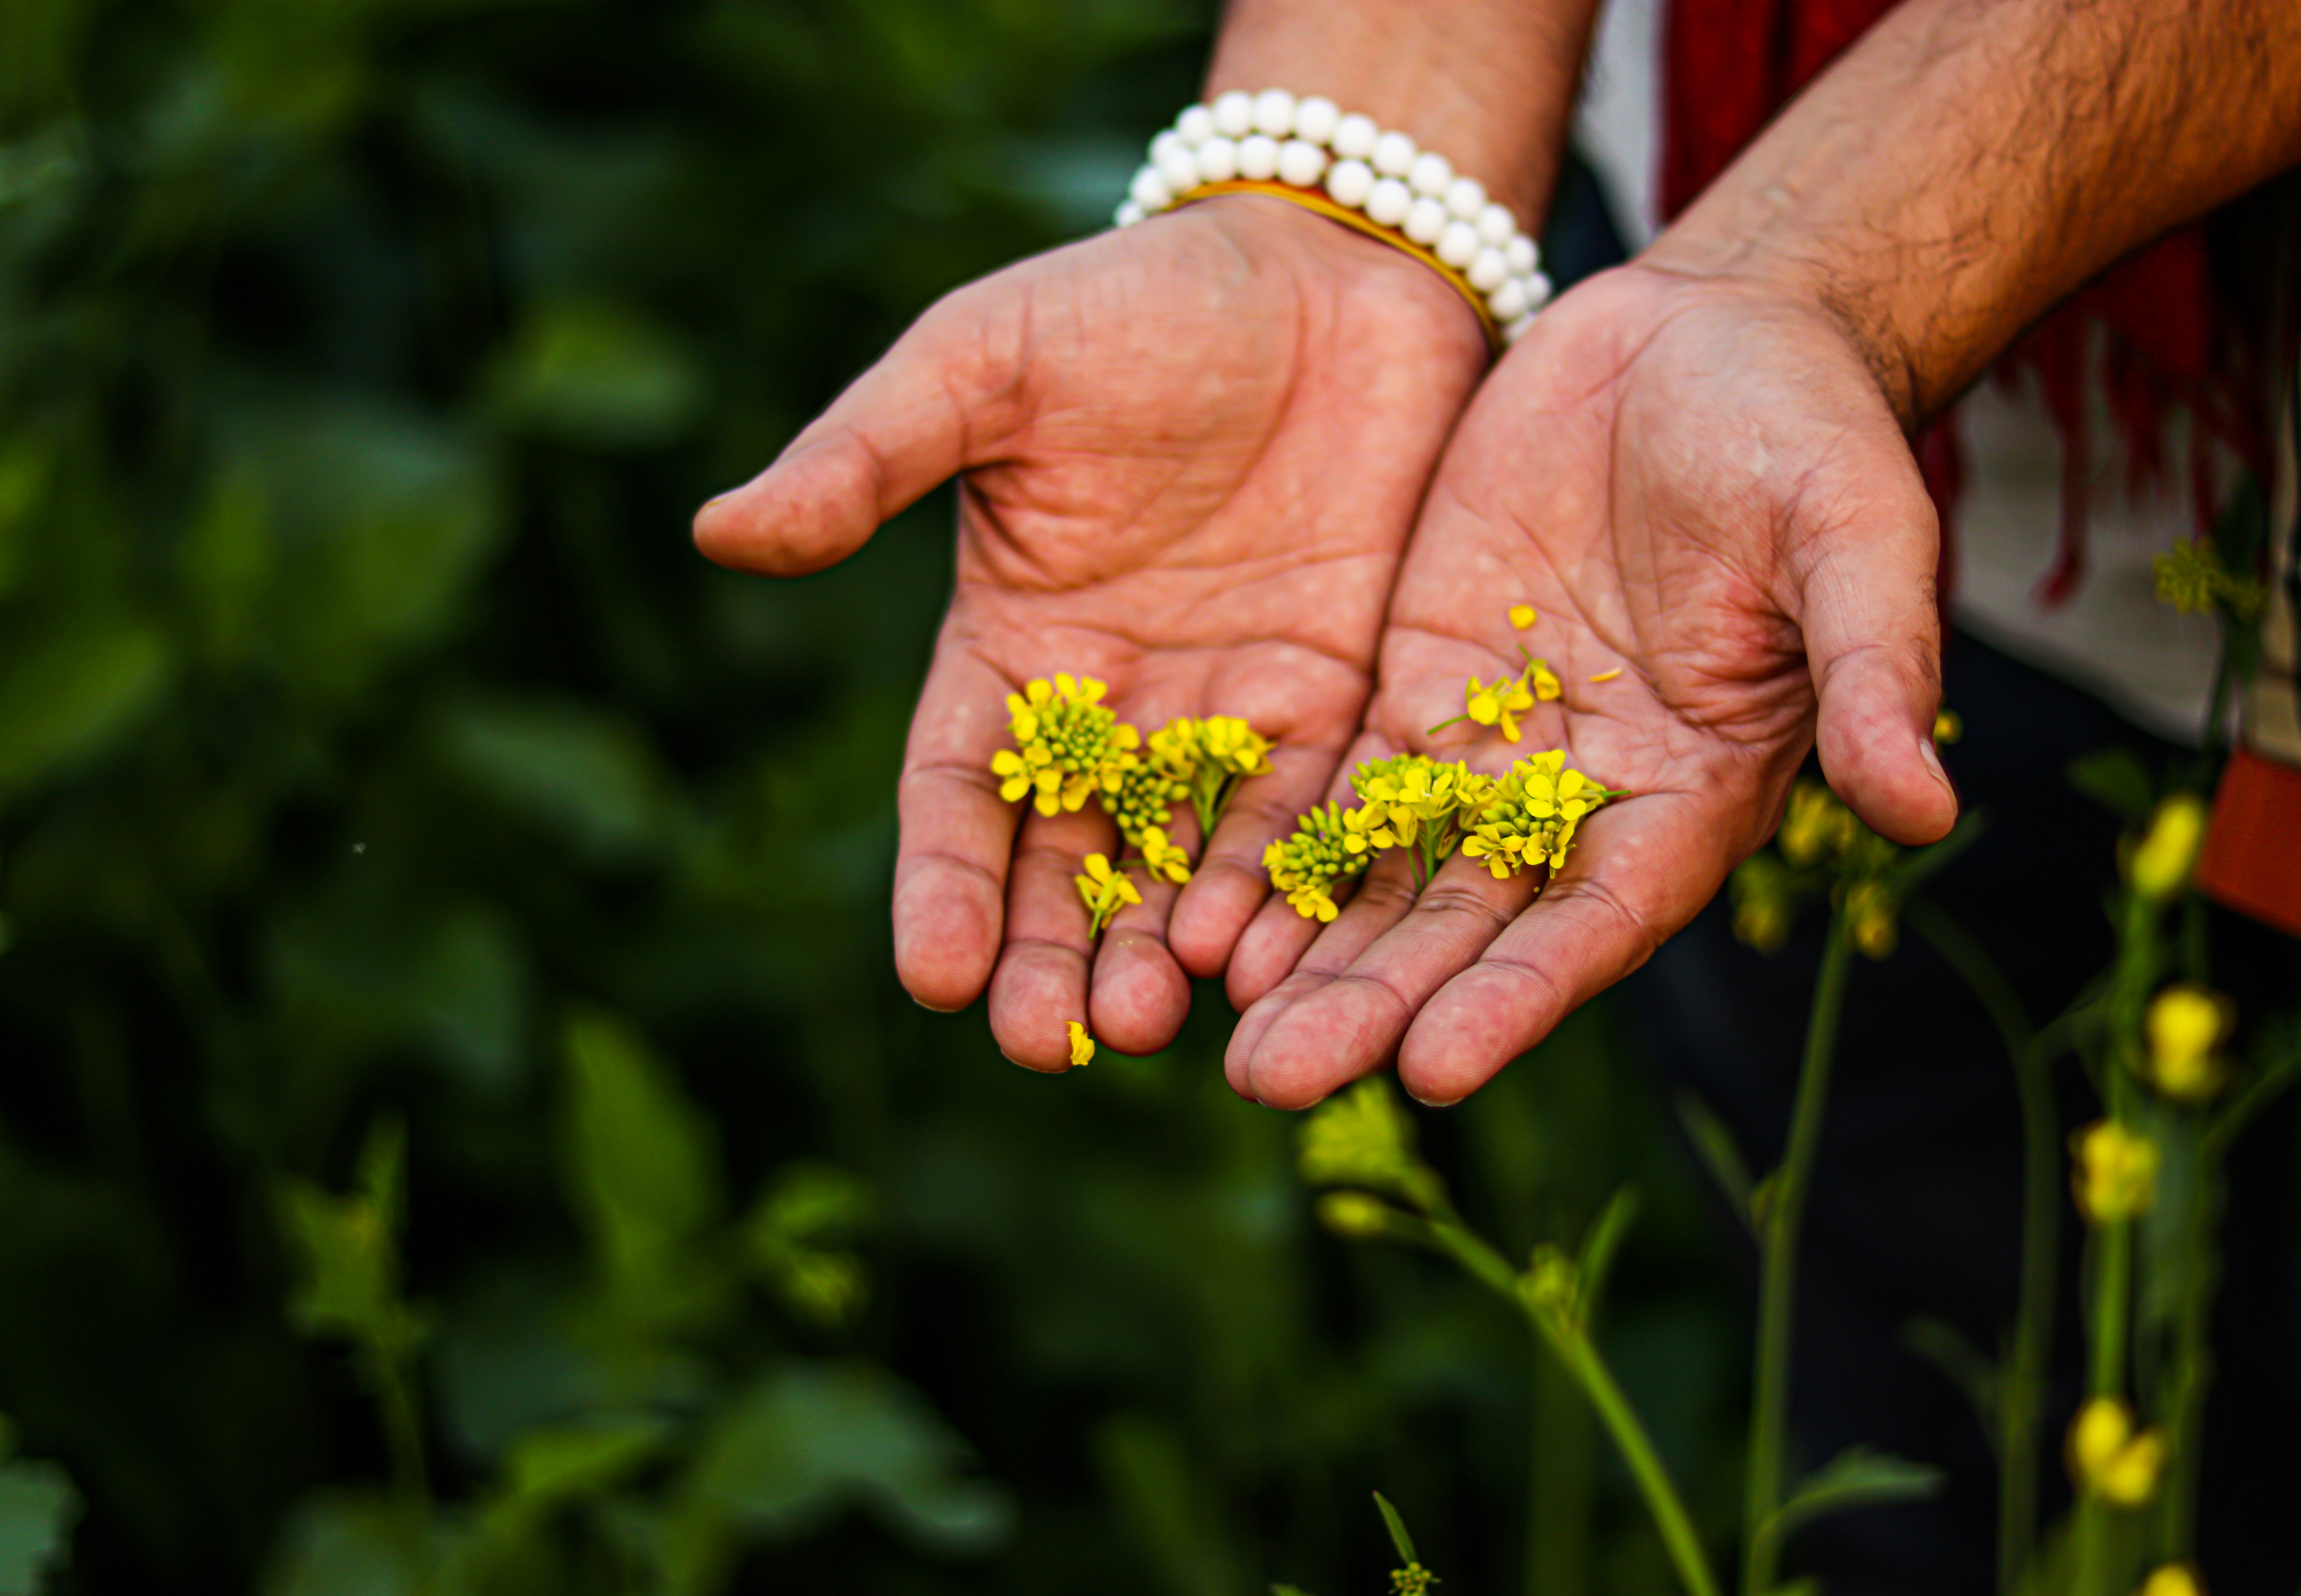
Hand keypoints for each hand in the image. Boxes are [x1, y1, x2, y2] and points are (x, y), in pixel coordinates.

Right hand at [696, 196, 1484, 1067]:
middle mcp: (1113, 702)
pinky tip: (1267, 960)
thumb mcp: (986, 362)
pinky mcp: (1338, 697)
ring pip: (1182, 865)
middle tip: (1041, 1045)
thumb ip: (870, 455)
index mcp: (1011, 642)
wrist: (1330, 264)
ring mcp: (1226, 709)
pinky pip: (1304, 818)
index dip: (942, 882)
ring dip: (1161, 951)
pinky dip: (1282, 890)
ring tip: (1145, 1027)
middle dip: (1049, 957)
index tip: (930, 972)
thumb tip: (720, 531)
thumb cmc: (1137, 302)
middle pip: (1066, 861)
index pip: (958, 791)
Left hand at [1221, 262, 1958, 1107]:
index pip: (1598, 924)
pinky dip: (1280, 853)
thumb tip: (1923, 811)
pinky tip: (1206, 918)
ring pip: (1390, 878)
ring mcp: (1492, 750)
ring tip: (1225, 1040)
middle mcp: (1583, 802)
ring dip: (1312, 959)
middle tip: (1274, 1081)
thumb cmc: (1808, 436)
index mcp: (1692, 796)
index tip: (1436, 1068)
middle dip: (1377, 1005)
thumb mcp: (1857, 536)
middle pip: (1471, 929)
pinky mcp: (1416, 685)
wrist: (1707, 339)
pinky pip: (1340, 788)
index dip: (1520, 997)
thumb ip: (1874, 671)